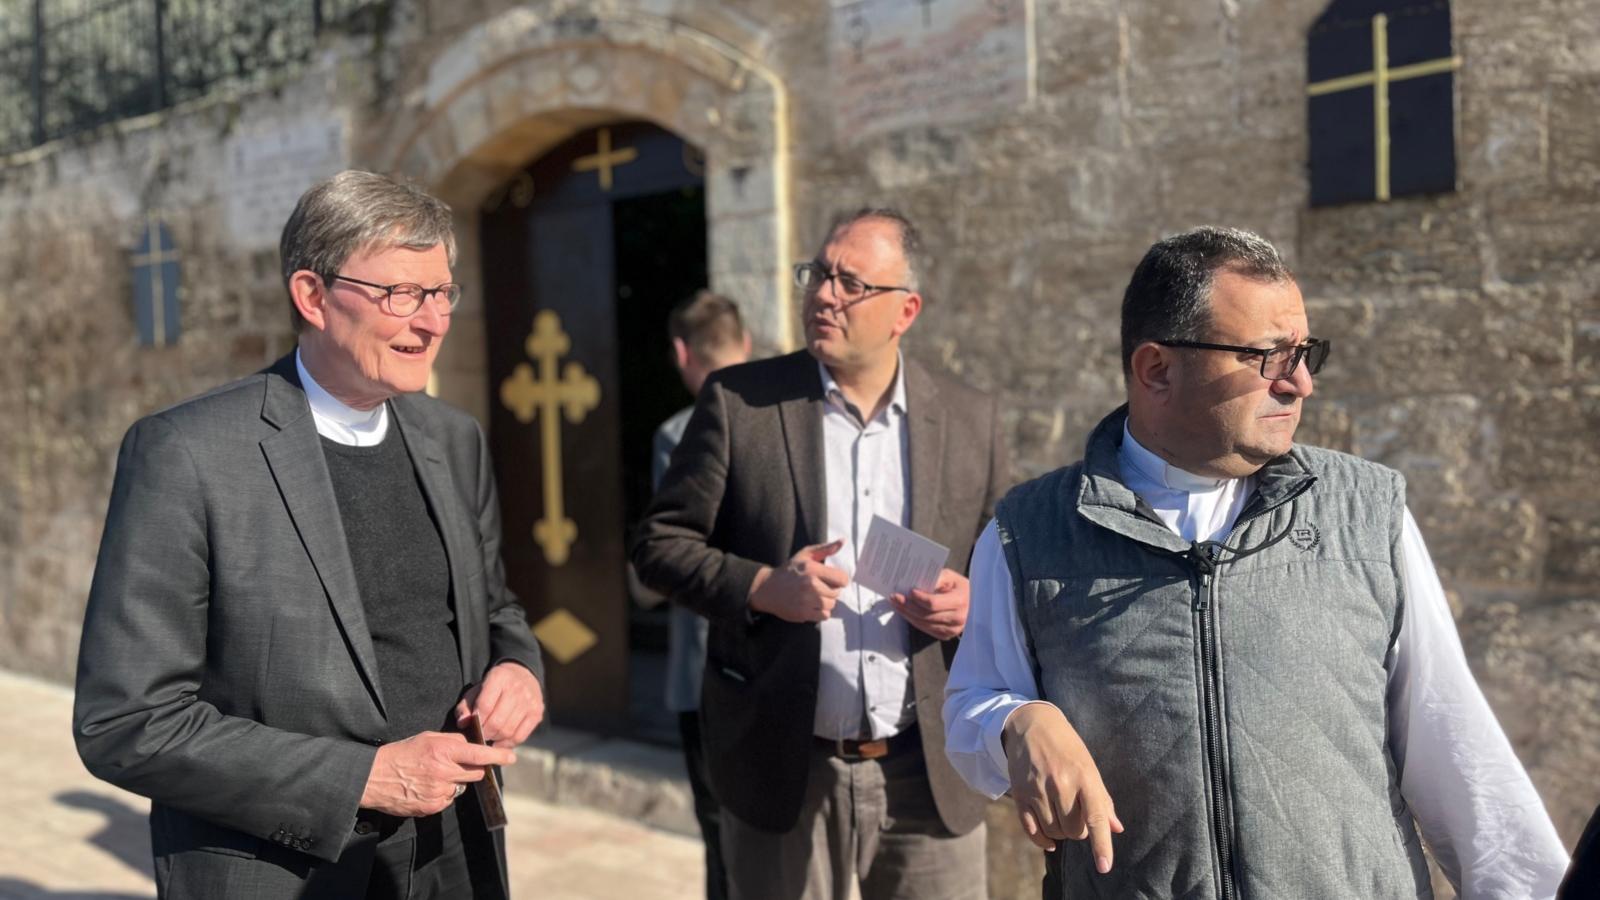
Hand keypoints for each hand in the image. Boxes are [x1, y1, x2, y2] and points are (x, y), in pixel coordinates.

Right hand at [360, 732, 515, 816]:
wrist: (374, 778)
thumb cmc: (401, 753)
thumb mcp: (427, 738)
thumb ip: (452, 740)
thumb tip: (473, 743)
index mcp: (444, 751)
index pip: (479, 753)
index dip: (498, 756)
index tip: (511, 757)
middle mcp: (444, 772)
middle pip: (476, 772)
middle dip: (473, 768)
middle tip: (456, 763)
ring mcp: (439, 792)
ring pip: (462, 787)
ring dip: (455, 782)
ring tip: (433, 776)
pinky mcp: (433, 807)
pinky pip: (448, 799)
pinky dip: (443, 794)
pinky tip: (426, 787)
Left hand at [454, 662, 543, 747]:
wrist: (522, 676)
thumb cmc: (494, 687)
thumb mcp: (476, 690)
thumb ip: (465, 706)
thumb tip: (462, 724)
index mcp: (499, 678)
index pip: (485, 706)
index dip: (476, 720)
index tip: (473, 726)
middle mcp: (517, 688)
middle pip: (497, 721)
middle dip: (485, 733)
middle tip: (481, 735)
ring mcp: (529, 701)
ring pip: (508, 731)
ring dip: (496, 739)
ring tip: (490, 738)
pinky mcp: (537, 714)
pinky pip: (521, 736)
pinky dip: (508, 743)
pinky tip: (500, 742)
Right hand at [748, 540, 848, 622]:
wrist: (767, 588)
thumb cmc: (789, 570)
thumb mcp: (805, 554)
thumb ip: (825, 549)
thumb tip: (843, 541)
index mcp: (812, 569)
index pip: (842, 579)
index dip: (839, 579)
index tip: (832, 579)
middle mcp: (811, 585)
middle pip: (837, 593)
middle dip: (831, 590)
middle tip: (820, 587)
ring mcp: (807, 601)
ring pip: (831, 605)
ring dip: (826, 602)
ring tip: (816, 596)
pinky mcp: (803, 614)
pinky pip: (824, 616)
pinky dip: (820, 612)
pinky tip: (812, 605)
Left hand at [889, 569, 968, 639]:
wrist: (974, 602)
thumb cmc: (960, 587)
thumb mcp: (951, 577)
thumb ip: (936, 577)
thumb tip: (917, 582)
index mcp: (960, 601)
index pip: (933, 604)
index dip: (919, 599)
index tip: (909, 591)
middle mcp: (957, 618)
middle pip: (925, 615)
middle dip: (907, 605)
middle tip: (895, 597)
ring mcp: (952, 629)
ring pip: (923, 623)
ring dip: (907, 614)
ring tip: (896, 603)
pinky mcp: (947, 635)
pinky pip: (925, 629)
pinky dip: (913, 620)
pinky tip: (905, 612)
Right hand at [1003, 703, 1123, 872]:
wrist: (1031, 724)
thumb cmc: (1067, 747)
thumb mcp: (1089, 767)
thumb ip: (1102, 799)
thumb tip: (1116, 828)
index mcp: (1084, 776)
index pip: (1096, 817)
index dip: (1101, 845)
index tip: (1104, 867)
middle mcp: (1060, 784)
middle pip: (1074, 831)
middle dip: (1079, 830)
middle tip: (1077, 814)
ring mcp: (1037, 790)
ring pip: (1054, 832)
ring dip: (1061, 832)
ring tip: (1062, 816)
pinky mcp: (1020, 794)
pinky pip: (1032, 830)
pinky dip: (1042, 839)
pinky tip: (1048, 838)